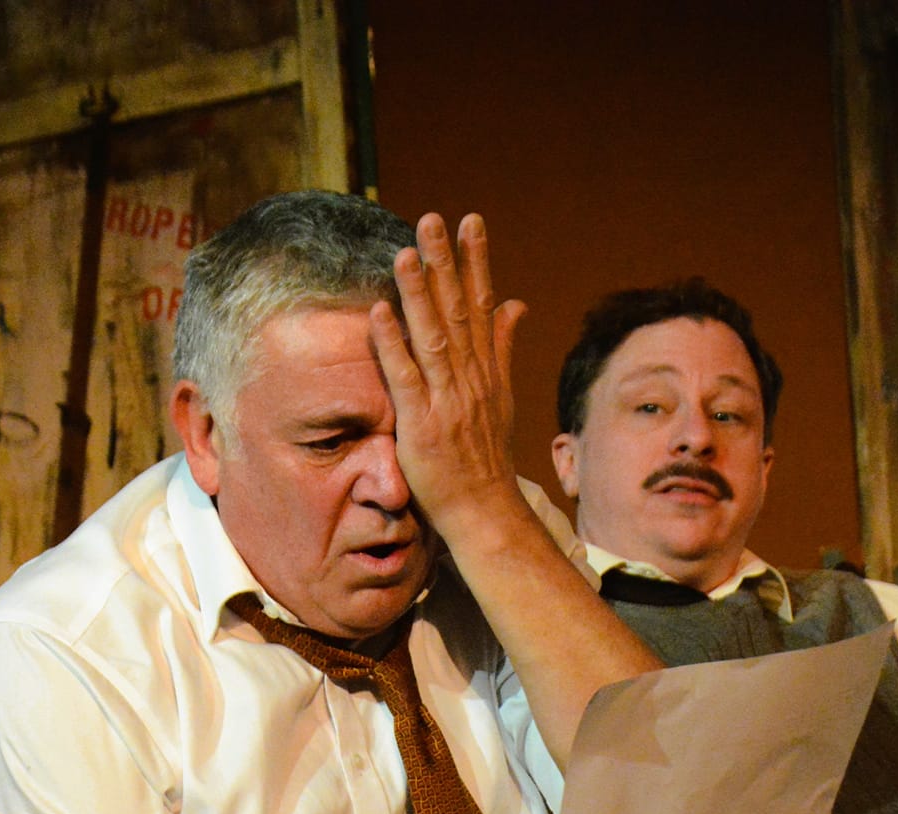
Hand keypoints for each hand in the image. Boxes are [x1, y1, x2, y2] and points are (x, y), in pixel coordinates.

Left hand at [369, 212, 529, 536]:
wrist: (485, 511)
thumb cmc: (485, 457)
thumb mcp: (500, 396)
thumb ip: (503, 347)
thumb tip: (517, 303)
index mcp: (486, 369)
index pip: (482, 304)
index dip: (476, 261)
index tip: (471, 220)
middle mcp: (470, 378)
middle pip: (458, 311)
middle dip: (446, 263)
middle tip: (434, 219)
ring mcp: (447, 401)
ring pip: (433, 337)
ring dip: (418, 294)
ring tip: (406, 252)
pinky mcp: (423, 426)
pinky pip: (405, 379)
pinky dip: (393, 345)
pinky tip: (380, 313)